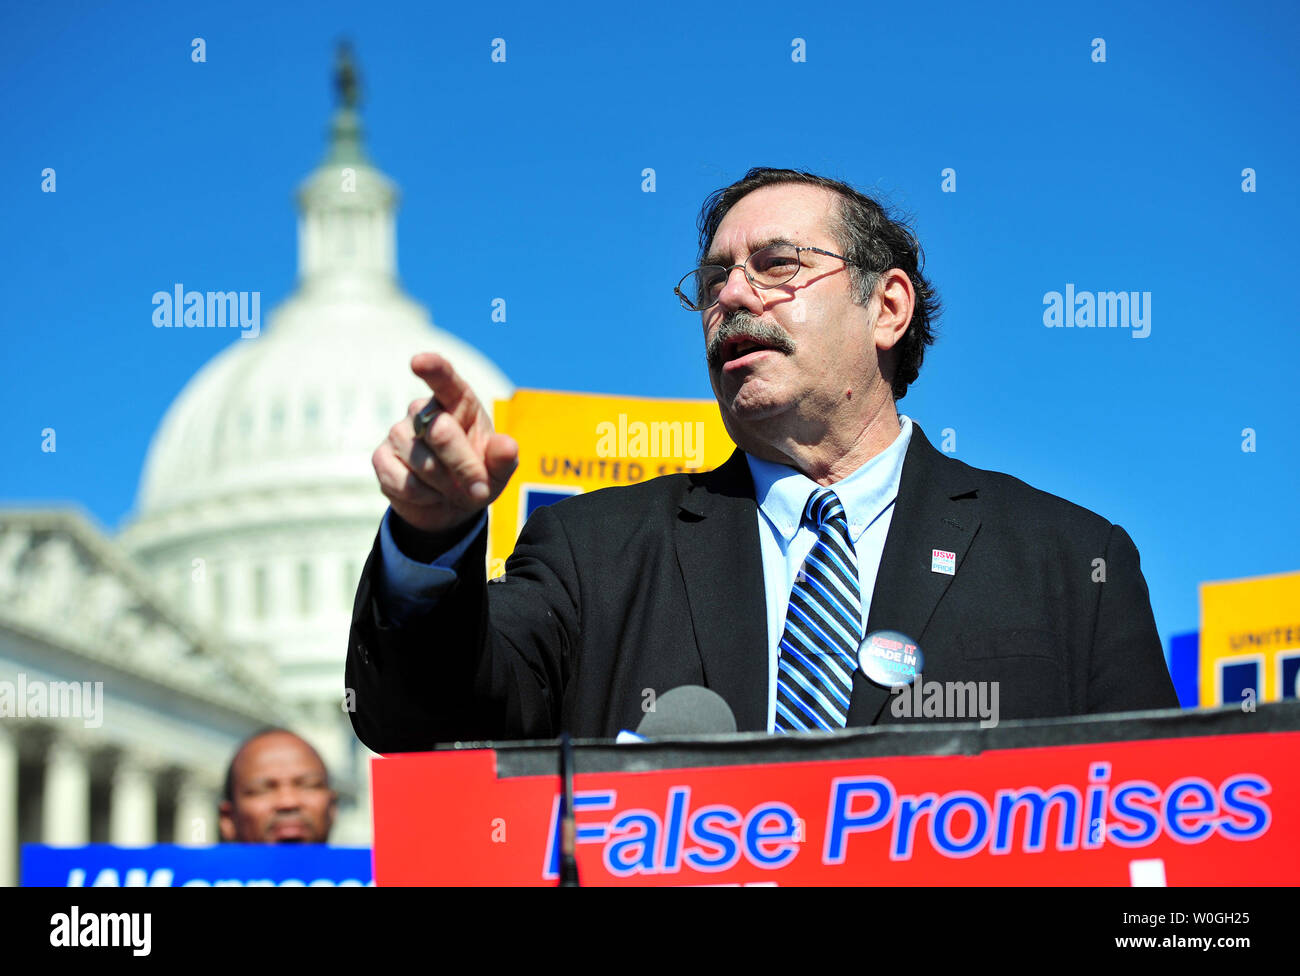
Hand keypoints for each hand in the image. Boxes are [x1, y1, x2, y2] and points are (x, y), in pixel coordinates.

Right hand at [372, 353, 518, 546]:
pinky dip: (424, 496)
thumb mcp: (498, 471)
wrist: (448, 506)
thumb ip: (504, 459)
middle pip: (440, 432)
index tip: (419, 362)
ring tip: (452, 489)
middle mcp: (423, 411)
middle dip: (463, 466)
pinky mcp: (381, 457)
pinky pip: (403, 481)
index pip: (445, 378)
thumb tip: (507, 446)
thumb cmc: (477, 477)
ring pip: (423, 462)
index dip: (433, 368)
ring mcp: (399, 432)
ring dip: (445, 485)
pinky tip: (430, 494)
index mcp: (458, 402)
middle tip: (478, 488)